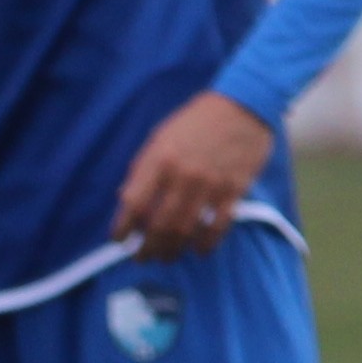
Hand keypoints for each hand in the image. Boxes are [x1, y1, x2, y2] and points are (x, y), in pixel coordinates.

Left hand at [111, 91, 274, 261]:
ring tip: (166, 257)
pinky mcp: (234, 190)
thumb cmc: (196, 121)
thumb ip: (143, 168)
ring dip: (173, 250)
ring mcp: (210, 184)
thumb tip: (125, 198)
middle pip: (159, 224)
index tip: (118, 240)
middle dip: (146, 248)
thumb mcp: (160, 137)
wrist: (243, 105)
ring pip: (186, 230)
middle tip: (142, 257)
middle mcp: (182, 174)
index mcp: (159, 159)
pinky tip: (199, 250)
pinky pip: (218, 226)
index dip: (122, 227)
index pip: (133, 202)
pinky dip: (206, 243)